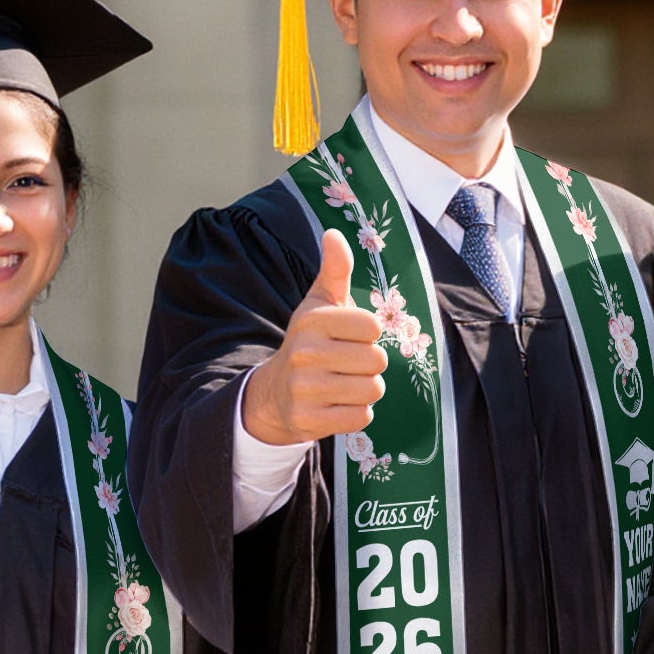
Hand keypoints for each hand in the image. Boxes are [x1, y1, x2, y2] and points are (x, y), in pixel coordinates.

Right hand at [240, 230, 388, 445]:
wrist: (276, 392)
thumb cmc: (309, 341)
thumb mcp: (320, 304)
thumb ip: (335, 270)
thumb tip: (335, 233)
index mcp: (312, 320)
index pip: (373, 327)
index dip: (368, 334)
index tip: (348, 337)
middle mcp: (305, 352)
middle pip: (377, 360)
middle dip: (369, 364)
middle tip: (346, 364)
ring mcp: (305, 389)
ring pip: (372, 390)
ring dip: (365, 389)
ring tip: (343, 383)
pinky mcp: (309, 420)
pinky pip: (361, 417)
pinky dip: (357, 413)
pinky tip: (337, 404)